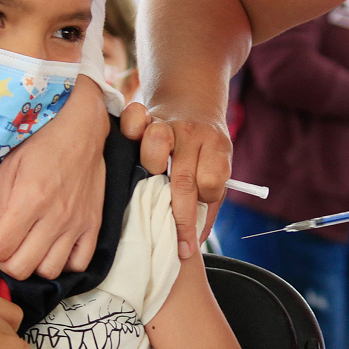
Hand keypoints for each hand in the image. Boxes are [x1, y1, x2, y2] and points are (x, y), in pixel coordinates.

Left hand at [0, 76, 109, 279]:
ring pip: (49, 271)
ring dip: (33, 264)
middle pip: (21, 267)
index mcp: (30, 200)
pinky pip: (80, 263)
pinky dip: (64, 263)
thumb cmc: (41, 142)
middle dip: (2, 260)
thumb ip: (0, 203)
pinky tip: (53, 248)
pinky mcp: (93, 225)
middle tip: (2, 242)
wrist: (80, 129)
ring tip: (27, 246)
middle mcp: (55, 217)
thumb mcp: (8, 166)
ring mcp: (77, 224)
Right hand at [121, 102, 229, 258]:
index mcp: (216, 148)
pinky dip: (131, 127)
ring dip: (152, 165)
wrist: (193, 99)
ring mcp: (167, 122)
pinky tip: (131, 140)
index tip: (197, 214)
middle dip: (180, 218)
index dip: (205, 199)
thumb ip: (208, 206)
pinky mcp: (144, 113)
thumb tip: (192, 249)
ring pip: (156, 144)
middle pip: (184, 179)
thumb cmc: (202, 147)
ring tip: (152, 176)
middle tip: (177, 245)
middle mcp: (193, 134)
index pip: (212, 181)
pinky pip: (133, 117)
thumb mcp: (217, 169)